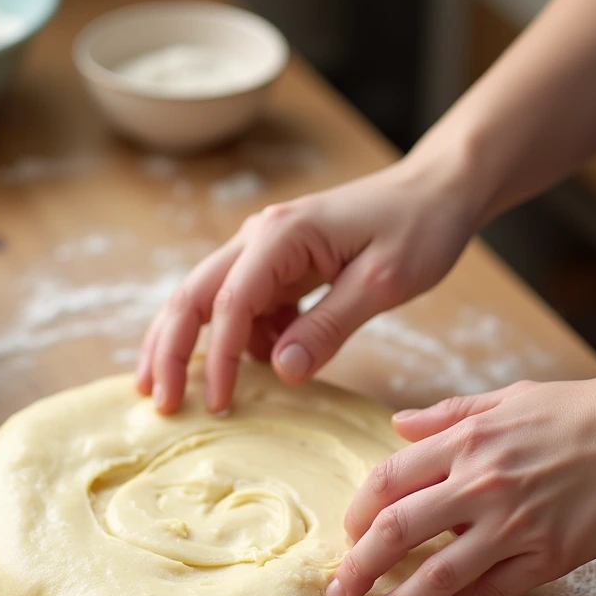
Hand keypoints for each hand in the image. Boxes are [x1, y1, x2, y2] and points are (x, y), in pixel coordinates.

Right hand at [137, 155, 476, 412]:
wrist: (437, 190)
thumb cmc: (418, 227)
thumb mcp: (382, 282)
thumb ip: (329, 327)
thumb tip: (281, 372)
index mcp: (281, 235)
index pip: (230, 302)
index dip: (219, 358)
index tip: (219, 404)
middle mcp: (259, 238)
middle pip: (192, 297)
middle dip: (169, 351)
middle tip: (157, 401)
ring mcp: (265, 251)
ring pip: (205, 301)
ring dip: (186, 346)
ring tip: (174, 393)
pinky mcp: (278, 267)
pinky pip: (242, 308)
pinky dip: (236, 341)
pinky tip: (251, 368)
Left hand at [323, 372, 595, 595]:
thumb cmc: (584, 409)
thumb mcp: (508, 399)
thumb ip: (448, 414)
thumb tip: (398, 425)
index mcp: (466, 443)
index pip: (387, 481)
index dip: (357, 512)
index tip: (348, 534)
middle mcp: (480, 484)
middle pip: (396, 531)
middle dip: (358, 567)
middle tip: (337, 593)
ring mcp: (515, 524)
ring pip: (438, 574)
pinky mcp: (551, 556)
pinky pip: (494, 591)